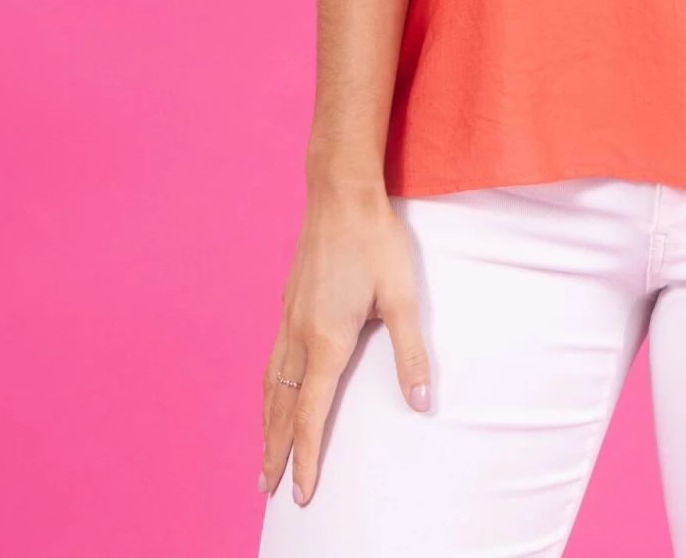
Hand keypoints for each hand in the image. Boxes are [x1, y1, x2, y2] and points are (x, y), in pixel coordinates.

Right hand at [260, 181, 431, 504]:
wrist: (340, 192)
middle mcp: (299, 335)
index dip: (305, 458)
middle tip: (267, 488)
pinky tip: (271, 391)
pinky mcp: (288, 301)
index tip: (300, 492)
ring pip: (269, 384)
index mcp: (327, 341)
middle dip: (274, 451)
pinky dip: (266, 389)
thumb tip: (422, 403)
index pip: (309, 416)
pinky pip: (271, 359)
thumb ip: (411, 353)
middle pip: (280, 408)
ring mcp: (288, 317)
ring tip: (263, 453)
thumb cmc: (376, 240)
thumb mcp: (403, 296)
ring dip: (265, 422)